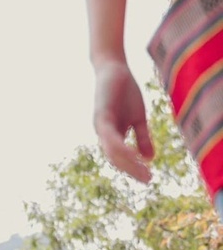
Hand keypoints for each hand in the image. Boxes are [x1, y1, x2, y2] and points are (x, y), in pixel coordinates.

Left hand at [92, 60, 153, 182]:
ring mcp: (100, 125)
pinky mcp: (101, 115)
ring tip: (142, 171)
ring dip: (127, 163)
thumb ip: (141, 137)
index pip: (120, 158)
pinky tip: (133, 155)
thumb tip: (148, 158)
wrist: (114, 69)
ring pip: (111, 151)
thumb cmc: (124, 93)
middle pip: (115, 159)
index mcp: (111, 135)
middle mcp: (103, 133)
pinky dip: (120, 147)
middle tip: (148, 180)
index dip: (133, 169)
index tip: (148, 179)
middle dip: (131, 170)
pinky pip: (110, 136)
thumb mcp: (137, 117)